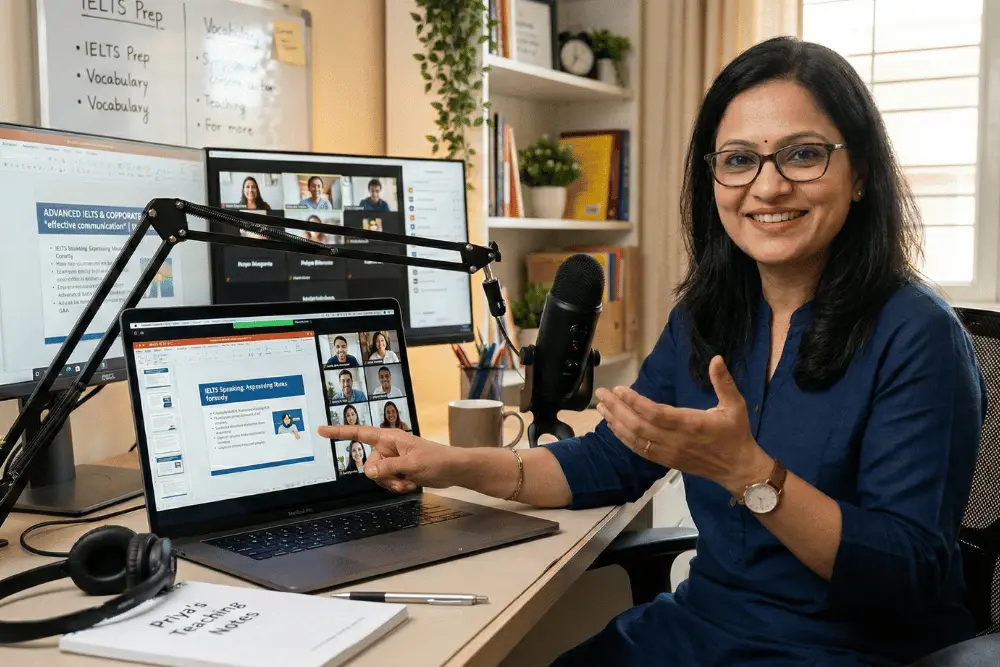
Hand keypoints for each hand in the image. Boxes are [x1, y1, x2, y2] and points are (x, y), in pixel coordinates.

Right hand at [316, 425, 457, 492]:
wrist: (453, 470)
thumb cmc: (436, 460)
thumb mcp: (411, 465)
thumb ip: (388, 468)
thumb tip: (368, 472)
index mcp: (389, 438)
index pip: (359, 434)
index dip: (340, 432)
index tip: (322, 431)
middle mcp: (388, 448)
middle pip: (370, 465)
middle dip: (384, 477)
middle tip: (402, 479)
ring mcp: (393, 460)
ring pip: (378, 477)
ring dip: (392, 484)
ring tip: (409, 482)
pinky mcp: (399, 471)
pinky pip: (388, 482)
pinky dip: (398, 486)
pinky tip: (412, 484)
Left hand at [595, 355, 771, 493]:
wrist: (737, 469)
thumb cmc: (736, 434)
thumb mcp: (735, 405)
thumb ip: (723, 382)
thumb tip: (716, 358)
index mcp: (691, 424)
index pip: (655, 413)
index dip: (634, 401)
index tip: (619, 389)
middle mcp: (675, 440)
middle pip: (638, 425)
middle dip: (617, 409)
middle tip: (601, 393)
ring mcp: (668, 453)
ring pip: (635, 439)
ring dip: (615, 422)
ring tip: (601, 407)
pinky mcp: (665, 461)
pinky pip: (639, 450)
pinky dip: (623, 438)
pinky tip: (613, 426)